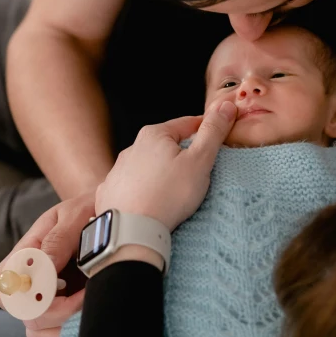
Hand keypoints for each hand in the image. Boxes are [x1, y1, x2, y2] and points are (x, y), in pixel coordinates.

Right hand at [0, 191, 95, 336]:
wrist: (109, 215)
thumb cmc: (88, 211)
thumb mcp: (74, 215)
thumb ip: (57, 239)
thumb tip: (43, 266)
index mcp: (24, 255)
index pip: (0, 287)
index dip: (26, 295)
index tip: (61, 285)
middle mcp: (28, 282)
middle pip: (23, 316)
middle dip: (57, 313)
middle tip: (89, 295)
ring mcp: (42, 300)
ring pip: (36, 333)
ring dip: (64, 327)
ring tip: (92, 304)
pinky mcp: (58, 316)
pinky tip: (85, 324)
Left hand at [95, 101, 236, 231]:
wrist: (130, 231)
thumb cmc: (168, 195)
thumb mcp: (199, 160)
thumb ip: (213, 132)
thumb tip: (226, 105)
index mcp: (154, 135)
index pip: (187, 124)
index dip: (206, 130)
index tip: (217, 138)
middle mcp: (132, 148)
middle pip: (166, 144)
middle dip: (182, 153)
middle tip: (199, 169)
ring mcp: (117, 171)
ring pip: (147, 165)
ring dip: (160, 171)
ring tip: (174, 190)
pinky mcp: (109, 192)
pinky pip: (130, 186)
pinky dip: (142, 190)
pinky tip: (149, 201)